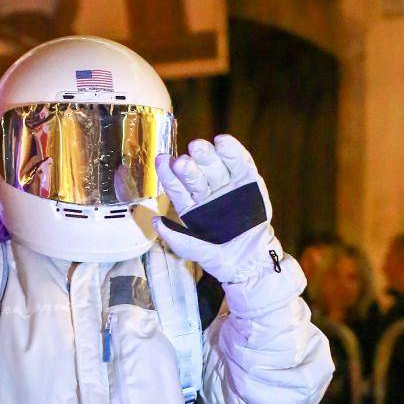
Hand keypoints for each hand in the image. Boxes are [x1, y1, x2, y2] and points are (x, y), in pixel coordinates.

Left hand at [154, 135, 276, 280]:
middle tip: (183, 159)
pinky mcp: (249, 181)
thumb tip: (154, 221)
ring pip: (215, 166)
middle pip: (195, 174)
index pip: (176, 186)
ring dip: (207, 156)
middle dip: (188, 165)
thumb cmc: (217, 257)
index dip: (168, 173)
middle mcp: (207, 191)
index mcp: (191, 204)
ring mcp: (228, 185)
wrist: (248, 261)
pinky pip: (240, 164)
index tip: (161, 160)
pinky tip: (223, 142)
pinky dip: (233, 152)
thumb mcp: (191, 249)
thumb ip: (174, 236)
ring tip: (199, 147)